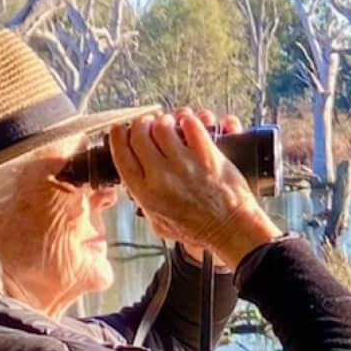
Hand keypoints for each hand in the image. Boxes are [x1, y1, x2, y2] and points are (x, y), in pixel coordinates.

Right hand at [107, 109, 280, 267]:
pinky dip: (188, 121)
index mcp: (145, 193)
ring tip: (170, 123)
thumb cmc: (198, 230)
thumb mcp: (159, 223)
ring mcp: (184, 165)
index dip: (119, 137)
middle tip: (148, 123)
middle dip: (141, 124)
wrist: (231, 230)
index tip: (121, 130)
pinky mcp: (207, 156)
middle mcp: (160, 177)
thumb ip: (144, 202)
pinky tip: (189, 125)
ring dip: (164, 121)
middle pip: (139, 135)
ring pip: (162, 127)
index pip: (121, 155)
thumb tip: (135, 183)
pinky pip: (191, 126)